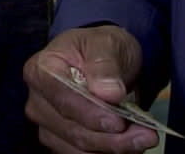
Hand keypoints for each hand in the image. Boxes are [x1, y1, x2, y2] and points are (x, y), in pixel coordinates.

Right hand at [24, 26, 154, 153]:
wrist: (104, 62)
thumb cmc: (100, 48)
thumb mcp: (106, 43)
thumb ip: (104, 64)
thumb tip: (109, 93)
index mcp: (41, 70)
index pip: (62, 97)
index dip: (90, 113)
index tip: (119, 121)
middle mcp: (38, 101)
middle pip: (72, 128)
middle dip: (111, 136)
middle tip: (146, 135)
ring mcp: (47, 124)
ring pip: (79, 148)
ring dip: (114, 148)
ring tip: (144, 139)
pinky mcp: (60, 141)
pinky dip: (109, 153)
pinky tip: (131, 146)